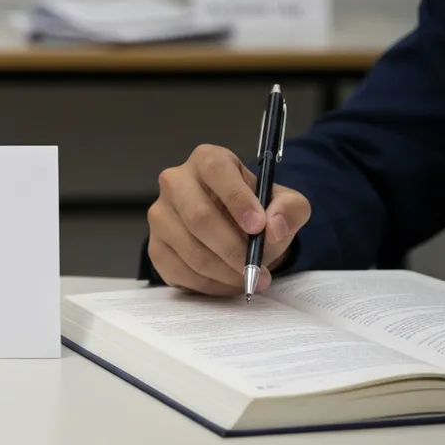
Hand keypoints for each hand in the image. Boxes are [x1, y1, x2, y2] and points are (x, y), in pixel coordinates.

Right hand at [147, 144, 310, 296]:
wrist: (235, 230)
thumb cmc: (257, 211)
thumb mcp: (286, 204)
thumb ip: (289, 209)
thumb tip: (273, 228)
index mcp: (208, 160)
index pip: (216, 171)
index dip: (237, 199)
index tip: (258, 227)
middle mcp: (175, 182)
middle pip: (198, 216)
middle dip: (231, 248)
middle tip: (256, 267)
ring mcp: (160, 215)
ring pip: (189, 249)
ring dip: (224, 272)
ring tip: (249, 279)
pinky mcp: (155, 246)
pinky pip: (179, 271)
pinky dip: (209, 284)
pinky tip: (228, 283)